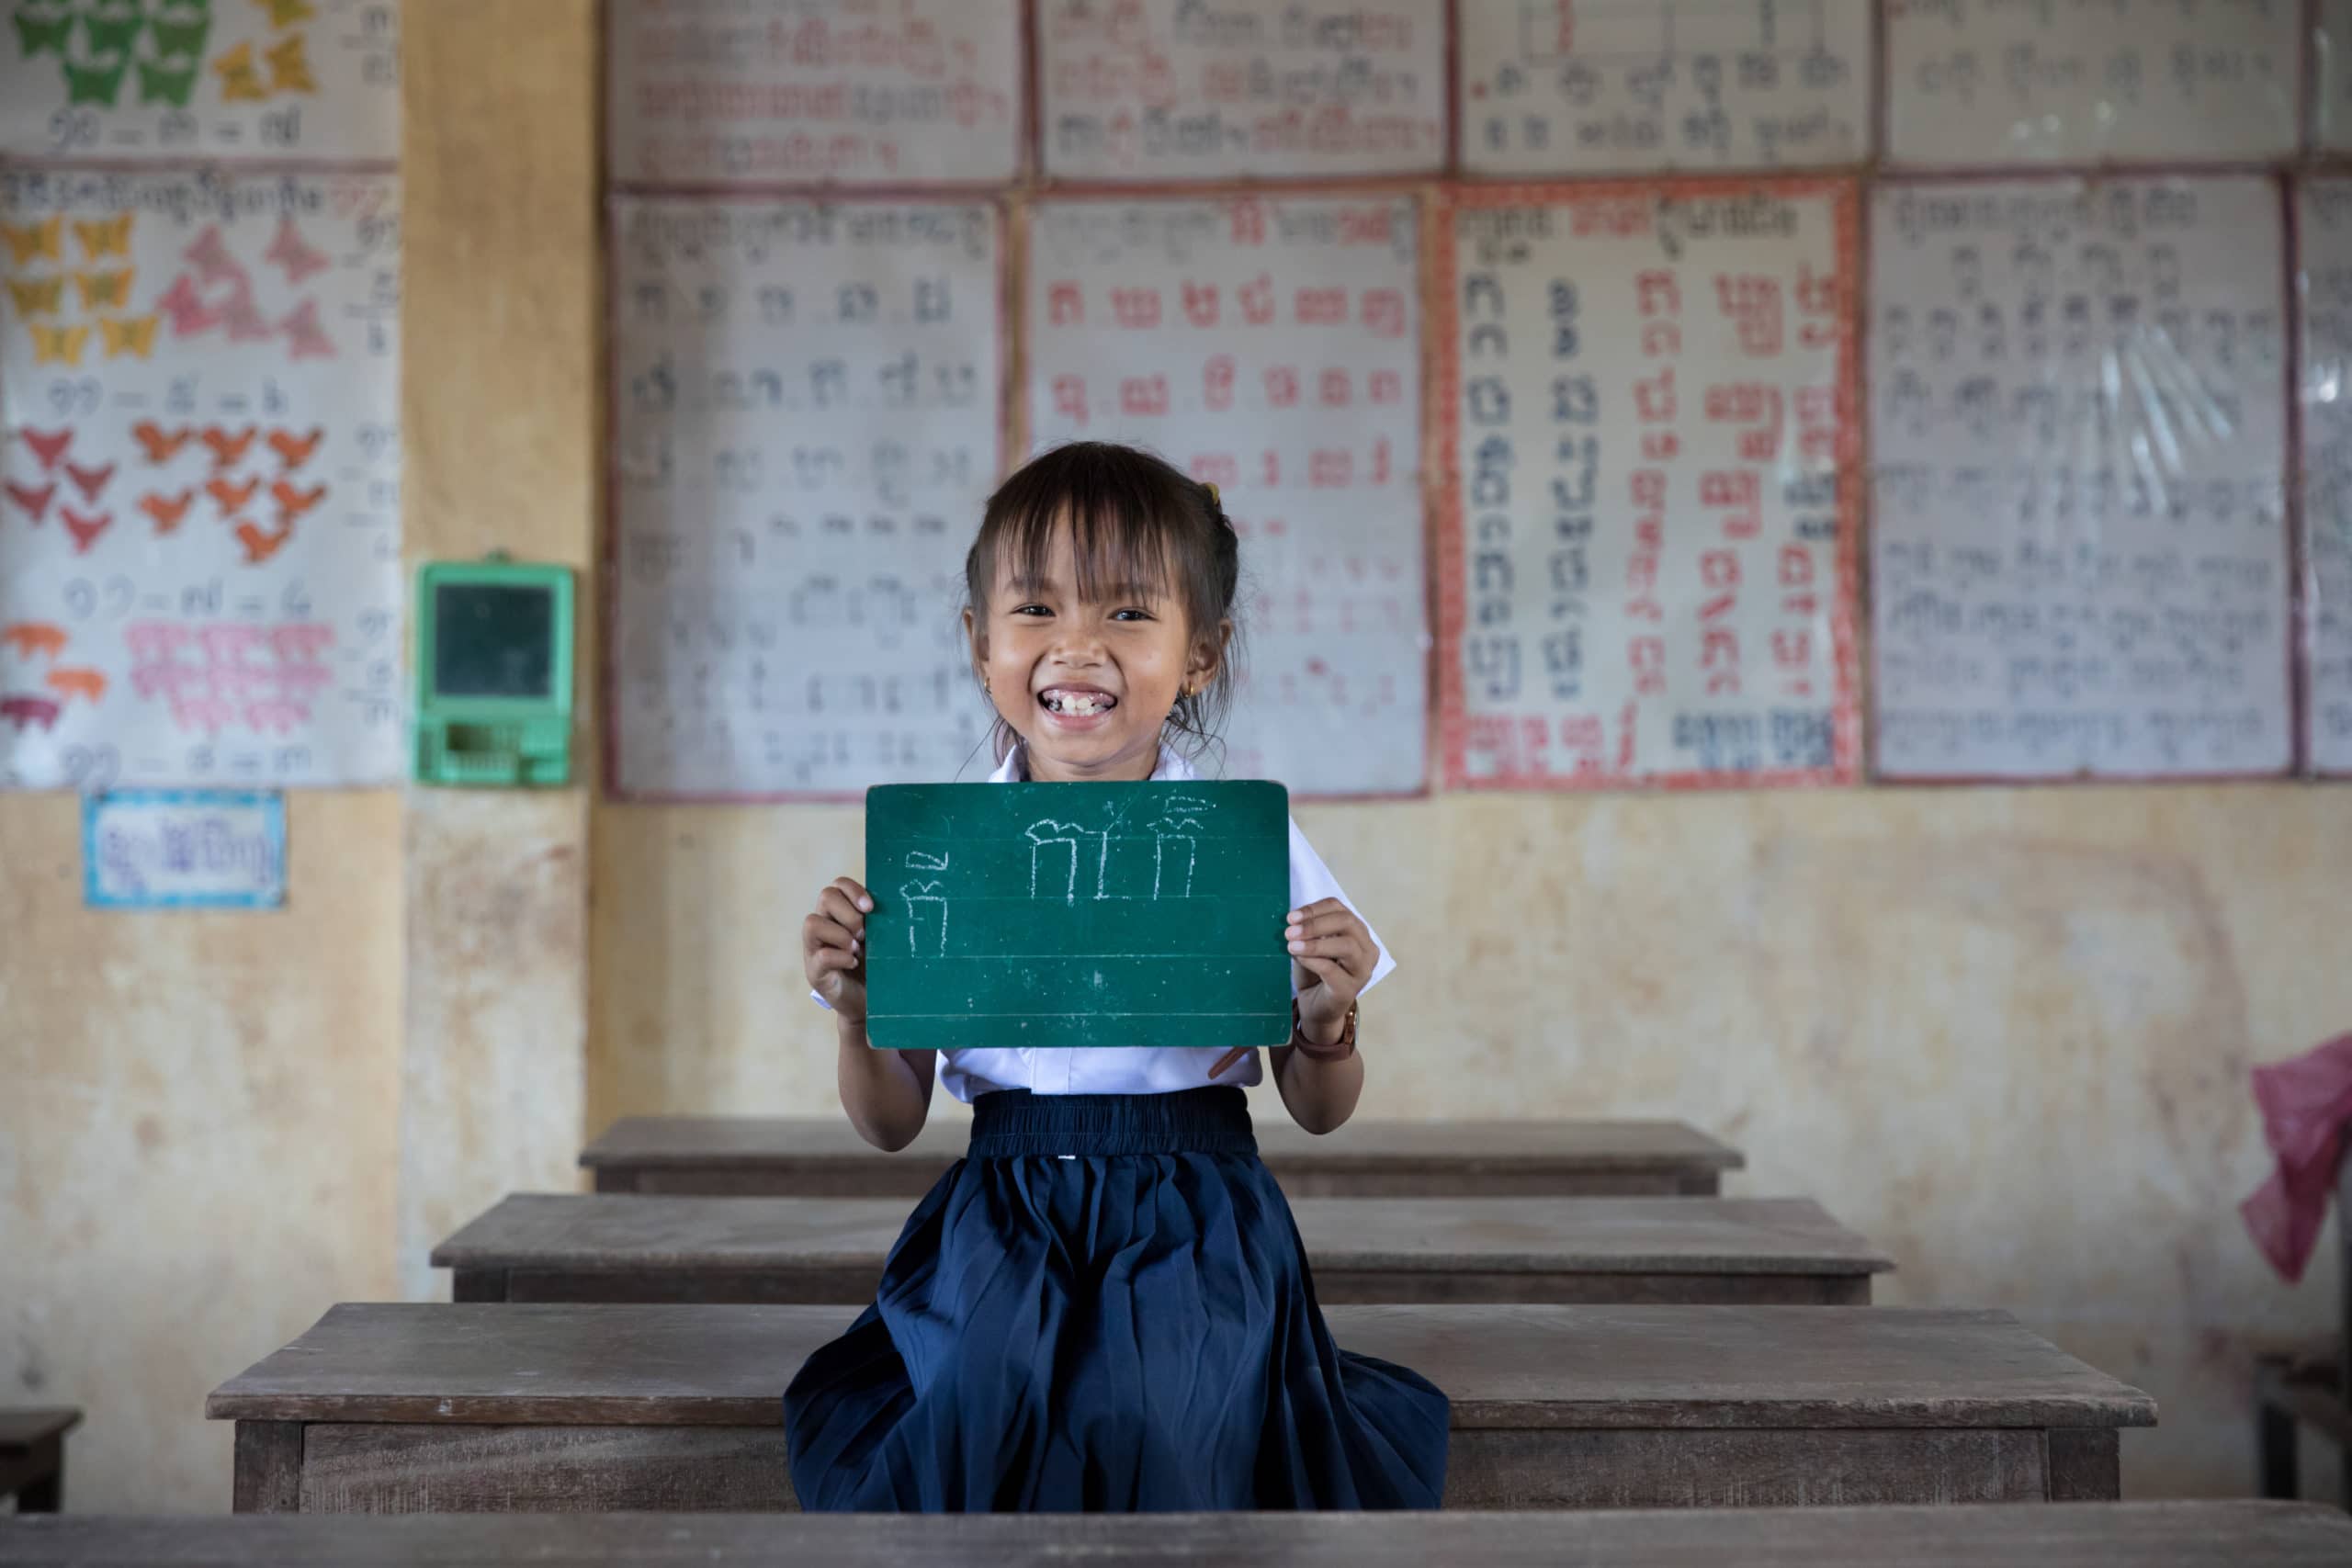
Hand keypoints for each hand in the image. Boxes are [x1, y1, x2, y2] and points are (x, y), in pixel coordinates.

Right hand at [804, 876, 872, 1024]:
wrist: (871, 1004)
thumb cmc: (878, 967)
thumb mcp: (882, 940)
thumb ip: (881, 922)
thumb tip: (898, 905)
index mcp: (840, 912)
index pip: (839, 885)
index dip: (854, 891)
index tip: (871, 908)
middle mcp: (824, 925)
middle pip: (826, 896)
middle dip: (849, 913)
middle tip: (864, 934)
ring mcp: (815, 948)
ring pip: (812, 923)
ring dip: (841, 934)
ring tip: (857, 949)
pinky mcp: (814, 971)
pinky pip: (820, 956)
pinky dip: (840, 957)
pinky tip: (853, 963)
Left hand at [1286, 897, 1373, 1044]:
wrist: (1316, 1007)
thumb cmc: (1314, 973)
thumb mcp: (1309, 946)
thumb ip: (1307, 932)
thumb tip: (1294, 922)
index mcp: (1357, 932)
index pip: (1339, 909)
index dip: (1314, 909)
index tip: (1290, 917)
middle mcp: (1366, 949)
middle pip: (1347, 922)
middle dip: (1315, 923)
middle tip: (1289, 931)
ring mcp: (1362, 970)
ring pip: (1346, 945)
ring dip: (1315, 943)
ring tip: (1292, 945)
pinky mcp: (1350, 989)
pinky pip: (1332, 969)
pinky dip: (1313, 960)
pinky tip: (1299, 958)